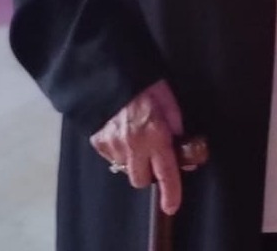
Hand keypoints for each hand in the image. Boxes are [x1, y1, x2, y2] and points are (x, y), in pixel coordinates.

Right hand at [90, 79, 183, 214]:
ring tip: (137, 137)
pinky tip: (123, 132)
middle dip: (149, 172)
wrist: (107, 72)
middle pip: (141, 179)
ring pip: (125, 168)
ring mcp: (112, 145)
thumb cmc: (141, 81)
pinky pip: (111, 156)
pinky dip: (119, 150)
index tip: (172, 204)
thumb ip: (175, 120)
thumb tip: (179, 139)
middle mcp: (132, 145)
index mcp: (153, 134)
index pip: (165, 171)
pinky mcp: (97, 141)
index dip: (171, 191)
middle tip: (155, 155)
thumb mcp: (166, 96)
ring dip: (134, 160)